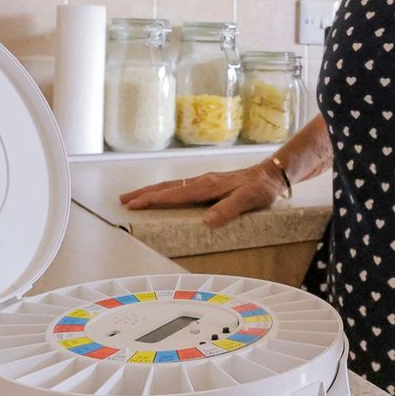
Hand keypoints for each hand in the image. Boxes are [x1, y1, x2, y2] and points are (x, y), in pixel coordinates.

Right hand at [119, 159, 286, 226]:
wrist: (272, 174)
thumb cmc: (260, 189)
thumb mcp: (248, 200)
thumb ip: (228, 210)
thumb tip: (207, 221)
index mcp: (207, 186)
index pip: (174, 194)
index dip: (153, 200)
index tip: (134, 205)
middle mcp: (202, 181)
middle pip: (166, 186)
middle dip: (143, 193)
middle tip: (122, 200)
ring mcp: (204, 181)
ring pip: (171, 185)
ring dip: (151, 191)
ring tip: (133, 197)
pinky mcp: (208, 183)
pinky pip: (180, 186)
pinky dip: (164, 191)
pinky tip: (161, 195)